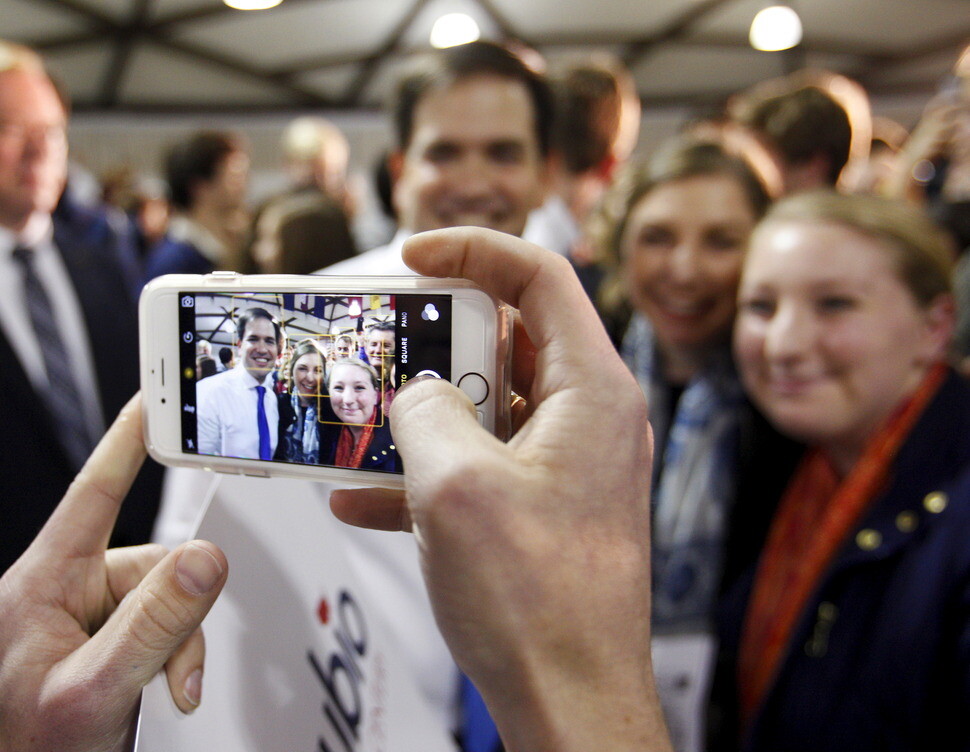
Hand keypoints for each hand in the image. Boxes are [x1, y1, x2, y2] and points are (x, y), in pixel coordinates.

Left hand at [0, 395, 227, 751]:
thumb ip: (153, 624)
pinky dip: (176, 659)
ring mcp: (88, 619)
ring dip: (179, 647)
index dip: (127, 443)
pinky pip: (164, 626)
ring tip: (164, 691)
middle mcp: (67, 592)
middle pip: (155, 565)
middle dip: (179, 619)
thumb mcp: (94, 690)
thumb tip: (204, 561)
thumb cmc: (23, 747)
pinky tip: (164, 690)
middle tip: (175, 672)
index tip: (156, 403)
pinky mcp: (109, 641)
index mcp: (44, 583)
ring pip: (169, 600)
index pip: (95, 494)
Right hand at [331, 228, 669, 751]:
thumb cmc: (537, 599)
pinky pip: (479, 463)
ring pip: (485, 404)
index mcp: (592, 389)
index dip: (474, 250)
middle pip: (506, 338)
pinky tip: (358, 494)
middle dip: (431, 341)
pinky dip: (425, 469)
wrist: (571, 699)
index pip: (541, 276)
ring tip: (356, 419)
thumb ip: (423, 412)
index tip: (412, 256)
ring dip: (418, 411)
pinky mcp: (542, 505)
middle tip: (375, 347)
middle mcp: (587, 417)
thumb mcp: (456, 484)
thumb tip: (411, 395)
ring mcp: (565, 463)